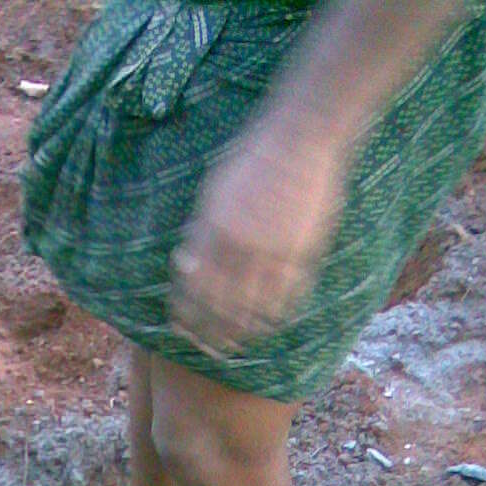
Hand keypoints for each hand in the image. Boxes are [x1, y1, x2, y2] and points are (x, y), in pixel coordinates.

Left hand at [170, 123, 348, 354]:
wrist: (302, 135)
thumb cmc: (253, 157)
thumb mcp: (213, 190)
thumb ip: (200, 230)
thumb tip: (185, 263)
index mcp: (214, 232)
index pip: (192, 288)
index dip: (184, 314)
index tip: (180, 329)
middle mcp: (241, 246)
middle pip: (220, 307)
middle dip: (210, 334)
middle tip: (209, 349)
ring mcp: (275, 251)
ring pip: (254, 309)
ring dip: (242, 332)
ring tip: (236, 344)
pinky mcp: (305, 251)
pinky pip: (289, 296)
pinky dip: (277, 315)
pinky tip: (270, 323)